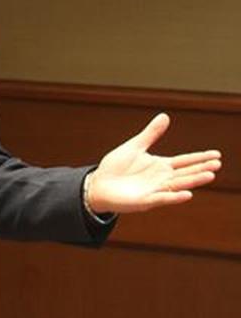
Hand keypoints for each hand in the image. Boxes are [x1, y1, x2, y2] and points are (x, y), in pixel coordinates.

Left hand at [86, 113, 220, 213]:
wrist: (99, 184)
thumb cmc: (116, 167)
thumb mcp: (135, 146)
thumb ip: (151, 134)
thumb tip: (165, 116)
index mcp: (160, 166)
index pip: (185, 161)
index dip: (200, 158)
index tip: (216, 155)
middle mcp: (161, 179)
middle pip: (186, 173)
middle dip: (201, 168)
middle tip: (218, 164)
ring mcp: (155, 190)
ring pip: (178, 185)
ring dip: (193, 181)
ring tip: (209, 175)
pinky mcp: (145, 201)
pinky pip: (163, 198)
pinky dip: (174, 196)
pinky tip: (187, 194)